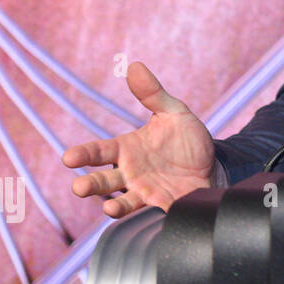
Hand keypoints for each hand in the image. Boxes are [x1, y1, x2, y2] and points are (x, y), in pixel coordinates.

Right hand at [62, 62, 215, 217]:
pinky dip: (145, 216)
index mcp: (127, 149)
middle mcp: (130, 173)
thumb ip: (154, 94)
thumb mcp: (175, 113)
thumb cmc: (188, 141)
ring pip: (121, 202)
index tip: (68, 157)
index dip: (82, 154)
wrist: (214, 165)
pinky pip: (150, 214)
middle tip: (78, 187)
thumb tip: (135, 66)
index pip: (98, 151)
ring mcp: (144, 192)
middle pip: (102, 181)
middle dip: (89, 185)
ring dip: (113, 206)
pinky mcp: (162, 206)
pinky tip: (147, 213)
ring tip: (109, 207)